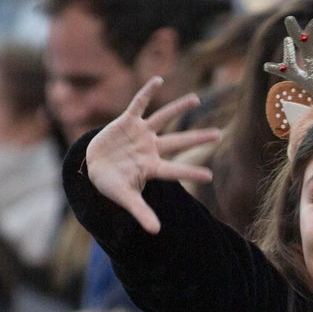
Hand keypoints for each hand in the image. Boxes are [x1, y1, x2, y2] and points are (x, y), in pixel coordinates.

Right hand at [84, 77, 220, 233]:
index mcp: (151, 167)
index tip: (210, 175)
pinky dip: (147, 92)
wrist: (92, 166)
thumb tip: (156, 232)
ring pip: (163, 118)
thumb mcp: (125, 197)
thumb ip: (141, 212)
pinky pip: (138, 104)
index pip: (174, 170)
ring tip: (195, 98)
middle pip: (178, 142)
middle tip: (219, 134)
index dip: (190, 171)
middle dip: (197, 138)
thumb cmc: (111, 184)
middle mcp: (150, 148)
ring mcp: (140, 134)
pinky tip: (159, 79)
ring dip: (178, 107)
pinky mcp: (127, 122)